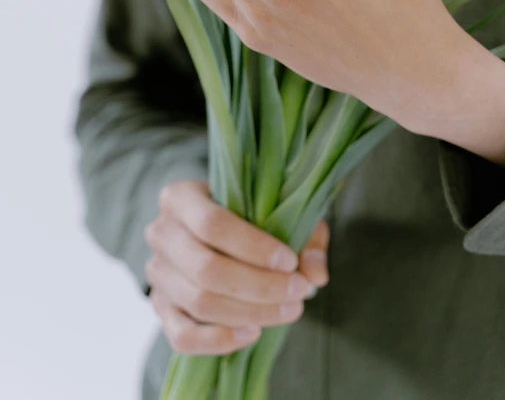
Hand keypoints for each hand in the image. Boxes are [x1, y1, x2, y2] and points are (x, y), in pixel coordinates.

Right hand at [145, 180, 328, 355]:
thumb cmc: (250, 214)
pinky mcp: (160, 307)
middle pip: (206, 269)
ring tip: (289, 309)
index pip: (212, 224)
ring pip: (200, 302)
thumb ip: (304, 235)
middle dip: (260, 286)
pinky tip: (254, 333)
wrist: (218, 232)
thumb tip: (316, 274)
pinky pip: (182, 336)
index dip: (254, 248)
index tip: (290, 262)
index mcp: (180, 197)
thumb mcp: (280, 211)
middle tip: (299, 291)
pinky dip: (219, 340)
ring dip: (250, 313)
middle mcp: (161, 233)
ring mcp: (157, 273)